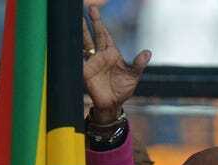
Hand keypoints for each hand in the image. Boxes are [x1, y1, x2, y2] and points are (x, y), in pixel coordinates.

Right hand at [83, 6, 150, 124]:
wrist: (113, 104)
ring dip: (79, 33)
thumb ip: (138, 64)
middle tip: (85, 8)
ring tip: (73, 21)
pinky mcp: (84, 71)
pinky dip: (73, 52)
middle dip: (88, 23)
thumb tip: (148, 52)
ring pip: (83, 44)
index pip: (104, 34)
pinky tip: (69, 42)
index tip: (94, 10)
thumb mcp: (133, 75)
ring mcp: (91, 62)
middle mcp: (100, 55)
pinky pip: (78, 60)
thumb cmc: (123, 89)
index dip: (99, 23)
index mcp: (111, 53)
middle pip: (92, 35)